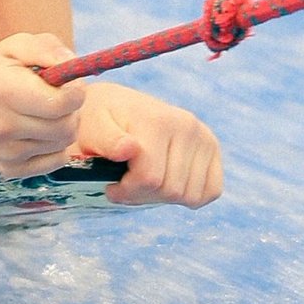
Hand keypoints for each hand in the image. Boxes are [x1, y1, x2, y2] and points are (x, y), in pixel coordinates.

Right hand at [0, 33, 87, 177]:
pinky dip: (55, 146)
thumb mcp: (16, 46)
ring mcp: (4, 152)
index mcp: (1, 90)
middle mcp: (0, 126)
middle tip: (56, 96)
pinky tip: (38, 130)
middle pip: (66, 127)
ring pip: (63, 144)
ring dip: (62, 126)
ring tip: (43, 112)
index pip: (61, 103)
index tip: (69, 82)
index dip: (76, 90)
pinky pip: (57, 161)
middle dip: (71, 110)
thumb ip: (47, 48)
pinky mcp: (10, 170)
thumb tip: (73, 65)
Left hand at [75, 82, 220, 208]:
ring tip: (144, 178)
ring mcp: (203, 136)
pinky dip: (188, 196)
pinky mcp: (212, 148)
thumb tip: (129, 148)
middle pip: (171, 191)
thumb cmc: (99, 123)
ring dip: (162, 197)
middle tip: (126, 182)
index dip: (126, 191)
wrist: (116, 106)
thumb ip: (107, 140)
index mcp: (157, 120)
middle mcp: (187, 125)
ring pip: (190, 196)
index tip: (110, 185)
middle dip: (143, 195)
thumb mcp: (92, 129)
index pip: (150, 179)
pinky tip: (167, 181)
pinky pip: (211, 191)